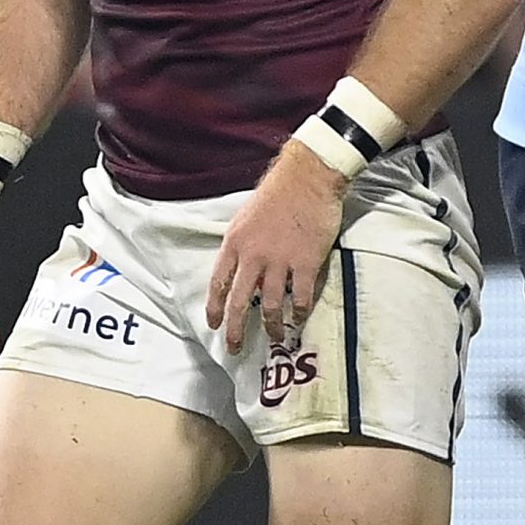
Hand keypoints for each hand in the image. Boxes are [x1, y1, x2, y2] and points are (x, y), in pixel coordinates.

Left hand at [205, 140, 349, 352]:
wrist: (309, 177)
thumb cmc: (279, 191)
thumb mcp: (246, 217)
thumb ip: (242, 243)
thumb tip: (242, 265)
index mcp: (234, 244)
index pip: (218, 283)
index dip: (215, 308)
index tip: (214, 325)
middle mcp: (253, 257)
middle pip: (239, 302)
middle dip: (235, 329)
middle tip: (235, 347)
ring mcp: (280, 262)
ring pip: (270, 305)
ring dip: (271, 326)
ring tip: (275, 338)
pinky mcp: (306, 263)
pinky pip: (301, 296)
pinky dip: (300, 311)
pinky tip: (300, 318)